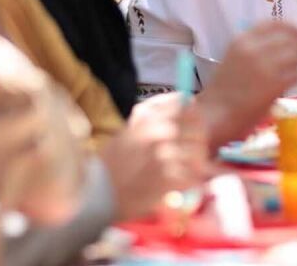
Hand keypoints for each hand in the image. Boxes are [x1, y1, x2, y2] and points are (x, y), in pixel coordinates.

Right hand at [100, 93, 209, 221]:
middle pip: (198, 130)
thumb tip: (187, 101)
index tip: (192, 127)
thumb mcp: (129, 130)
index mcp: (149, 118)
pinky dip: (190, 181)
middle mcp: (159, 132)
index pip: (187, 107)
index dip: (194, 117)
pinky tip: (180, 184)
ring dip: (196, 163)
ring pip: (199, 153)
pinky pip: (193, 175)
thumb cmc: (112, 163)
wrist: (98, 194)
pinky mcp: (169, 178)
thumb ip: (155, 116)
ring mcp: (165, 154)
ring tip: (187, 170)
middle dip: (198, 142)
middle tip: (192, 153)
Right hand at [196, 20, 296, 150]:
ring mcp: (266, 66)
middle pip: (290, 38)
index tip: (295, 32)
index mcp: (242, 40)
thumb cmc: (221, 89)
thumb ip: (255, 47)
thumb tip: (282, 40)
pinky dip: (292, 79)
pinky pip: (294, 75)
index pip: (275, 24)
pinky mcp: (275, 84)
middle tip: (296, 55)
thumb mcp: (234, 57)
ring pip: (295, 55)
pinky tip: (283, 86)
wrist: (214, 115)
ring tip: (287, 72)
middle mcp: (255, 49)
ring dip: (295, 63)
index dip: (290, 27)